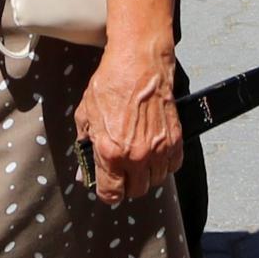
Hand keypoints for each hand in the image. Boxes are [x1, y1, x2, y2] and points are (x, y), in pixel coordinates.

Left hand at [74, 42, 183, 205]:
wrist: (139, 62)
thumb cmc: (111, 83)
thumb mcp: (85, 115)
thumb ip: (84, 147)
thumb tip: (83, 169)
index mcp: (110, 152)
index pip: (111, 194)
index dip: (107, 193)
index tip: (107, 187)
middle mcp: (136, 156)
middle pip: (136, 191)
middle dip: (127, 184)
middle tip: (122, 170)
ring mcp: (158, 149)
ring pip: (156, 181)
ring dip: (147, 175)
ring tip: (138, 159)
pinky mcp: (175, 140)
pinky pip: (173, 166)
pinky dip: (165, 164)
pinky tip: (154, 152)